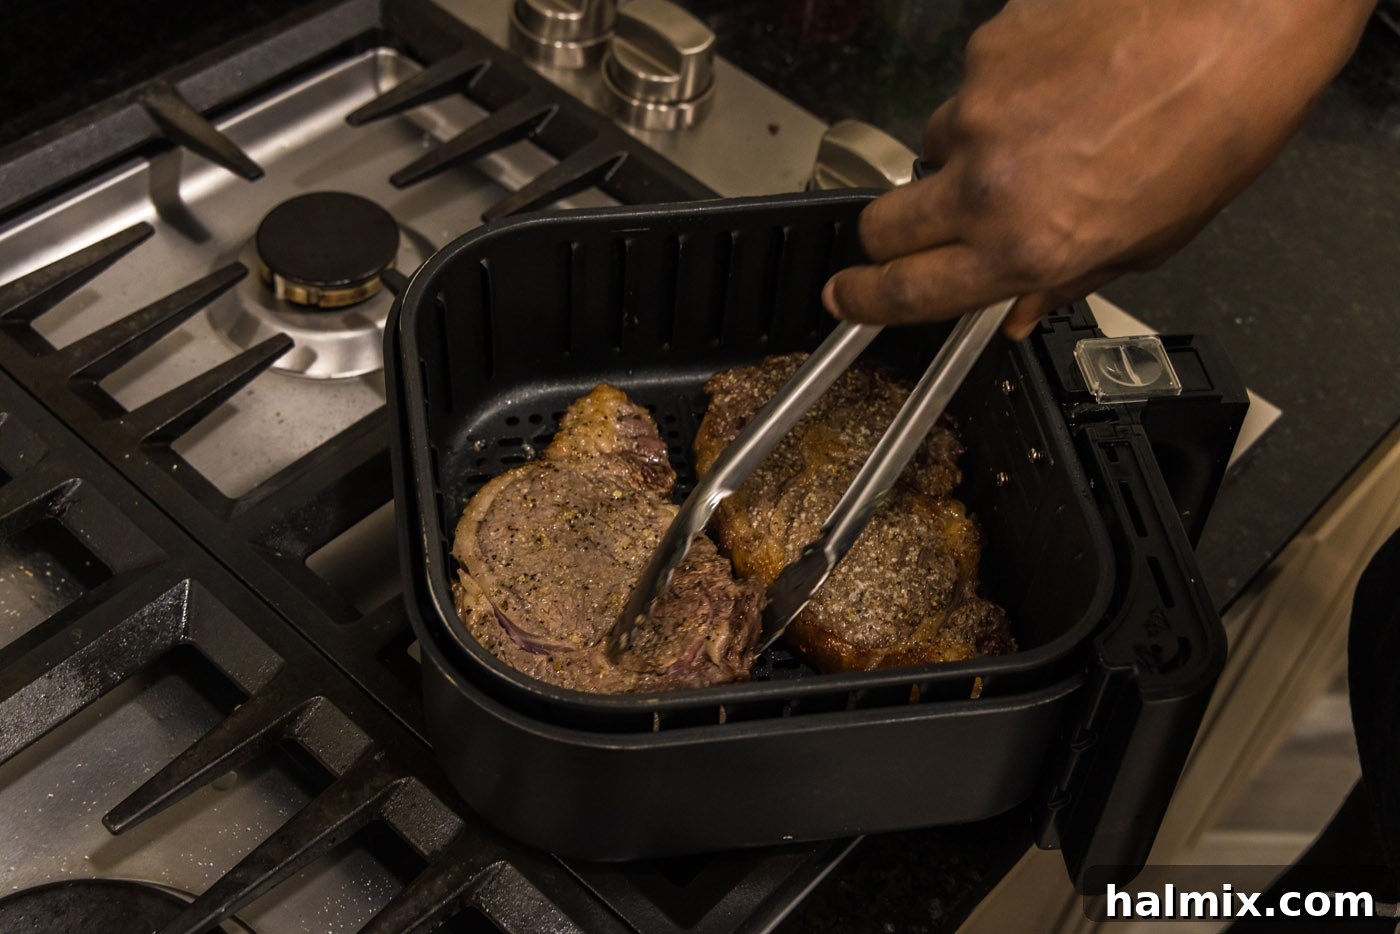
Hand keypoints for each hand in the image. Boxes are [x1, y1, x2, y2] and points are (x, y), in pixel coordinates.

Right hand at [822, 0, 1374, 337]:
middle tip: (931, 222)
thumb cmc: (1217, 132)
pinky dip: (1005, 91)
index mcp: (1026, 248)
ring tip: (1046, 129)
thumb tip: (1013, 311)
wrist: (1242, 20)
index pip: (906, 292)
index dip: (864, 301)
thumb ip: (1063, 281)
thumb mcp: (1150, 241)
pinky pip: (974, 83)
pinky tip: (1064, 80)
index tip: (844, 297)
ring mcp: (979, 107)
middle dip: (892, 233)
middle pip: (882, 223)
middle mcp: (987, 184)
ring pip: (933, 144)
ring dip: (968, 151)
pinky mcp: (988, 46)